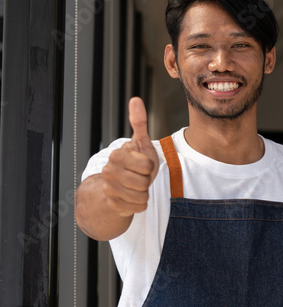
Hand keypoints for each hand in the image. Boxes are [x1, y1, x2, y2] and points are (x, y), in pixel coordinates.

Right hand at [101, 97, 158, 216]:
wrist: (122, 185)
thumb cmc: (135, 163)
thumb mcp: (141, 143)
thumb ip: (139, 122)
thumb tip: (136, 100)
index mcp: (117, 155)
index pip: (147, 165)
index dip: (149, 166)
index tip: (142, 164)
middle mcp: (109, 171)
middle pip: (143, 181)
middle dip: (147, 180)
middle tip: (140, 176)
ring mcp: (109, 188)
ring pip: (141, 195)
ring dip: (144, 192)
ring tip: (136, 186)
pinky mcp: (113, 204)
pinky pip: (139, 206)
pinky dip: (141, 203)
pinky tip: (133, 197)